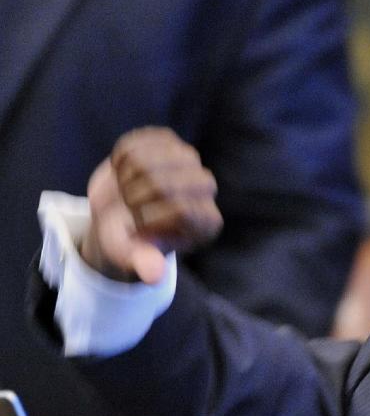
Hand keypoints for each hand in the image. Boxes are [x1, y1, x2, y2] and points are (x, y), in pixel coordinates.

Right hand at [83, 127, 222, 282]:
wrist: (118, 213)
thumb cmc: (130, 240)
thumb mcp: (133, 256)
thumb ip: (144, 263)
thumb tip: (153, 276)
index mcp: (205, 224)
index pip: (181, 211)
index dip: (149, 218)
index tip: (138, 227)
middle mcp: (205, 191)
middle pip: (166, 185)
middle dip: (135, 197)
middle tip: (128, 206)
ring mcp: (189, 162)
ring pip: (151, 159)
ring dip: (126, 177)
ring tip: (126, 189)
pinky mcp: (169, 142)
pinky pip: (140, 140)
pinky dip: (123, 156)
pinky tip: (125, 170)